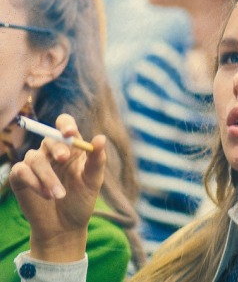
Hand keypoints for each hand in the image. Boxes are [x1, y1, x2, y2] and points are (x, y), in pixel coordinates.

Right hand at [9, 114, 106, 261]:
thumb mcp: (93, 181)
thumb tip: (101, 138)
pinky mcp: (21, 178)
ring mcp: (36, 164)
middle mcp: (52, 152)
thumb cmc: (82, 200)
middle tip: (64, 159)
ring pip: (35, 157)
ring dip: (48, 176)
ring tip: (59, 195)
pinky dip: (34, 182)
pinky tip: (46, 196)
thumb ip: (97, 160)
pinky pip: (21, 170)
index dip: (66, 125)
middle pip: (49, 138)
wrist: (66, 227)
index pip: (65, 125)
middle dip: (57, 148)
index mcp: (72, 148)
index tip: (70, 133)